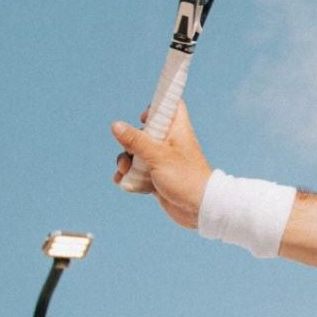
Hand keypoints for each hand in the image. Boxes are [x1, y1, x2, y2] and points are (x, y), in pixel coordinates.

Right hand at [112, 100, 211, 228]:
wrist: (200, 209)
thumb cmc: (186, 178)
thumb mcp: (158, 156)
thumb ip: (136, 141)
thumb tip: (116, 125)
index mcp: (177, 130)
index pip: (171, 106)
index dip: (156, 107)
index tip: (143, 117)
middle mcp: (170, 143)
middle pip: (144, 132)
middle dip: (130, 142)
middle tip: (130, 152)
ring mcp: (162, 161)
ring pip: (137, 154)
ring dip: (126, 162)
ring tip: (126, 171)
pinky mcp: (157, 177)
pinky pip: (137, 172)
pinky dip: (129, 177)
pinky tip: (125, 182)